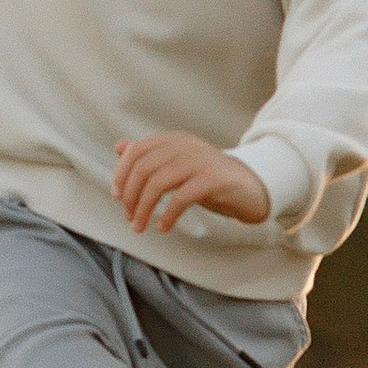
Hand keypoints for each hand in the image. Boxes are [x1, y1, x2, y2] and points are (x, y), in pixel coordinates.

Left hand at [113, 132, 270, 233]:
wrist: (251, 187)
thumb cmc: (209, 179)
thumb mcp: (176, 166)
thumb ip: (150, 157)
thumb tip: (120, 146)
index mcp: (174, 140)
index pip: (137, 150)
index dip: (122, 174)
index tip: (117, 198)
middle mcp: (186, 146)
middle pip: (144, 168)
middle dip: (131, 196)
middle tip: (129, 218)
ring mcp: (201, 161)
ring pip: (159, 182)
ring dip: (144, 209)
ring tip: (140, 227)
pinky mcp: (214, 180)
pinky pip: (182, 198)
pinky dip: (168, 215)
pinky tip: (163, 227)